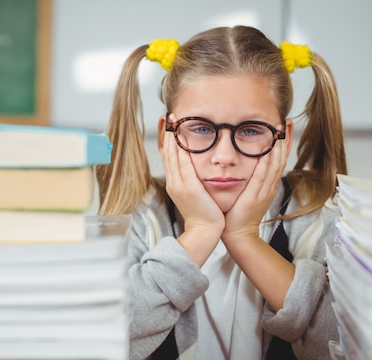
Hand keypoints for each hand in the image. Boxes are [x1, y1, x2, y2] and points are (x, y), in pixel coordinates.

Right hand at [161, 115, 223, 263]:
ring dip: (172, 137)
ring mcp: (179, 185)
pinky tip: (181, 137)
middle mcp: (174, 182)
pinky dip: (181, 149)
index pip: (169, 157)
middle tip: (168, 117)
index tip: (169, 125)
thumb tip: (195, 169)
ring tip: (173, 121)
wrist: (204, 231)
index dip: (167, 140)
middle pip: (167, 153)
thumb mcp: (195, 195)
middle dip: (167, 134)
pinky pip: (182, 164)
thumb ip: (193, 181)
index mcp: (175, 184)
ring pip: (172, 156)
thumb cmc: (204, 214)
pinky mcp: (188, 187)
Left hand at [222, 139, 288, 240]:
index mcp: (268, 185)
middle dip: (284, 141)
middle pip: (281, 160)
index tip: (284, 129)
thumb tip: (246, 163)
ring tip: (280, 131)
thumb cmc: (238, 214)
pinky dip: (266, 163)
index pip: (278, 160)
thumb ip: (250, 179)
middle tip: (286, 123)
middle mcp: (269, 187)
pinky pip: (263, 177)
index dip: (283, 144)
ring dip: (278, 148)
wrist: (238, 234)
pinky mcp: (255, 196)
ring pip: (275, 166)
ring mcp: (264, 192)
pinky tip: (268, 152)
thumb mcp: (247, 193)